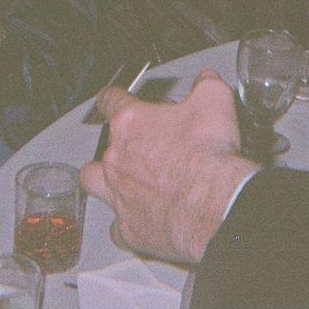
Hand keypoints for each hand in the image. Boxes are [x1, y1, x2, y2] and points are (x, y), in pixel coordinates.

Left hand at [80, 70, 257, 264]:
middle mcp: (117, 158)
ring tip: (122, 182)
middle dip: (116, 146)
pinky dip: (126, 224)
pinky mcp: (129, 228)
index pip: (110, 101)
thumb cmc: (207, 154)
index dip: (112, 97)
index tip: (113, 98)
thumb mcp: (214, 101)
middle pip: (101, 147)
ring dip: (104, 182)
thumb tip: (206, 80)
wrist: (212, 203)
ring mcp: (119, 194)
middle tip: (137, 148)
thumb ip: (205, 86)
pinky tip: (141, 221)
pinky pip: (117, 228)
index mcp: (132, 123)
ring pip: (94, 184)